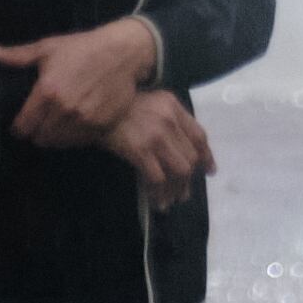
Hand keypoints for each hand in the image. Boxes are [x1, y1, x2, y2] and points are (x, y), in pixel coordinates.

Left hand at [0, 13, 159, 145]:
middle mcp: (64, 110)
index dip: (18, 128)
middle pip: (40, 139)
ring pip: (59, 143)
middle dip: (36, 133)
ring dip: (54, 137)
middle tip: (39, 123)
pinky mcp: (101, 126)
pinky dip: (74, 137)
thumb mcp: (46, 48)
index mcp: (47, 92)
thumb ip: (16, 56)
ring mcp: (84, 121)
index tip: (20, 124)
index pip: (23, 127)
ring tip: (55, 124)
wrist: (122, 53)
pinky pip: (79, 142)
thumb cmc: (81, 48)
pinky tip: (74, 124)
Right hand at [103, 89, 214, 211]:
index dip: (206, 156)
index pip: (199, 135)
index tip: (209, 171)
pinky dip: (159, 194)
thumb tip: (182, 146)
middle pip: (190, 157)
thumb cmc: (119, 105)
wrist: (93, 107)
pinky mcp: (141, 150)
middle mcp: (170, 120)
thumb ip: (168, 117)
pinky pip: (158, 178)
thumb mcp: (149, 101)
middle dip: (189, 180)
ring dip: (177, 190)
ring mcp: (156, 136)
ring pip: (179, 171)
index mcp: (173, 105)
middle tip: (183, 193)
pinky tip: (156, 202)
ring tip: (171, 200)